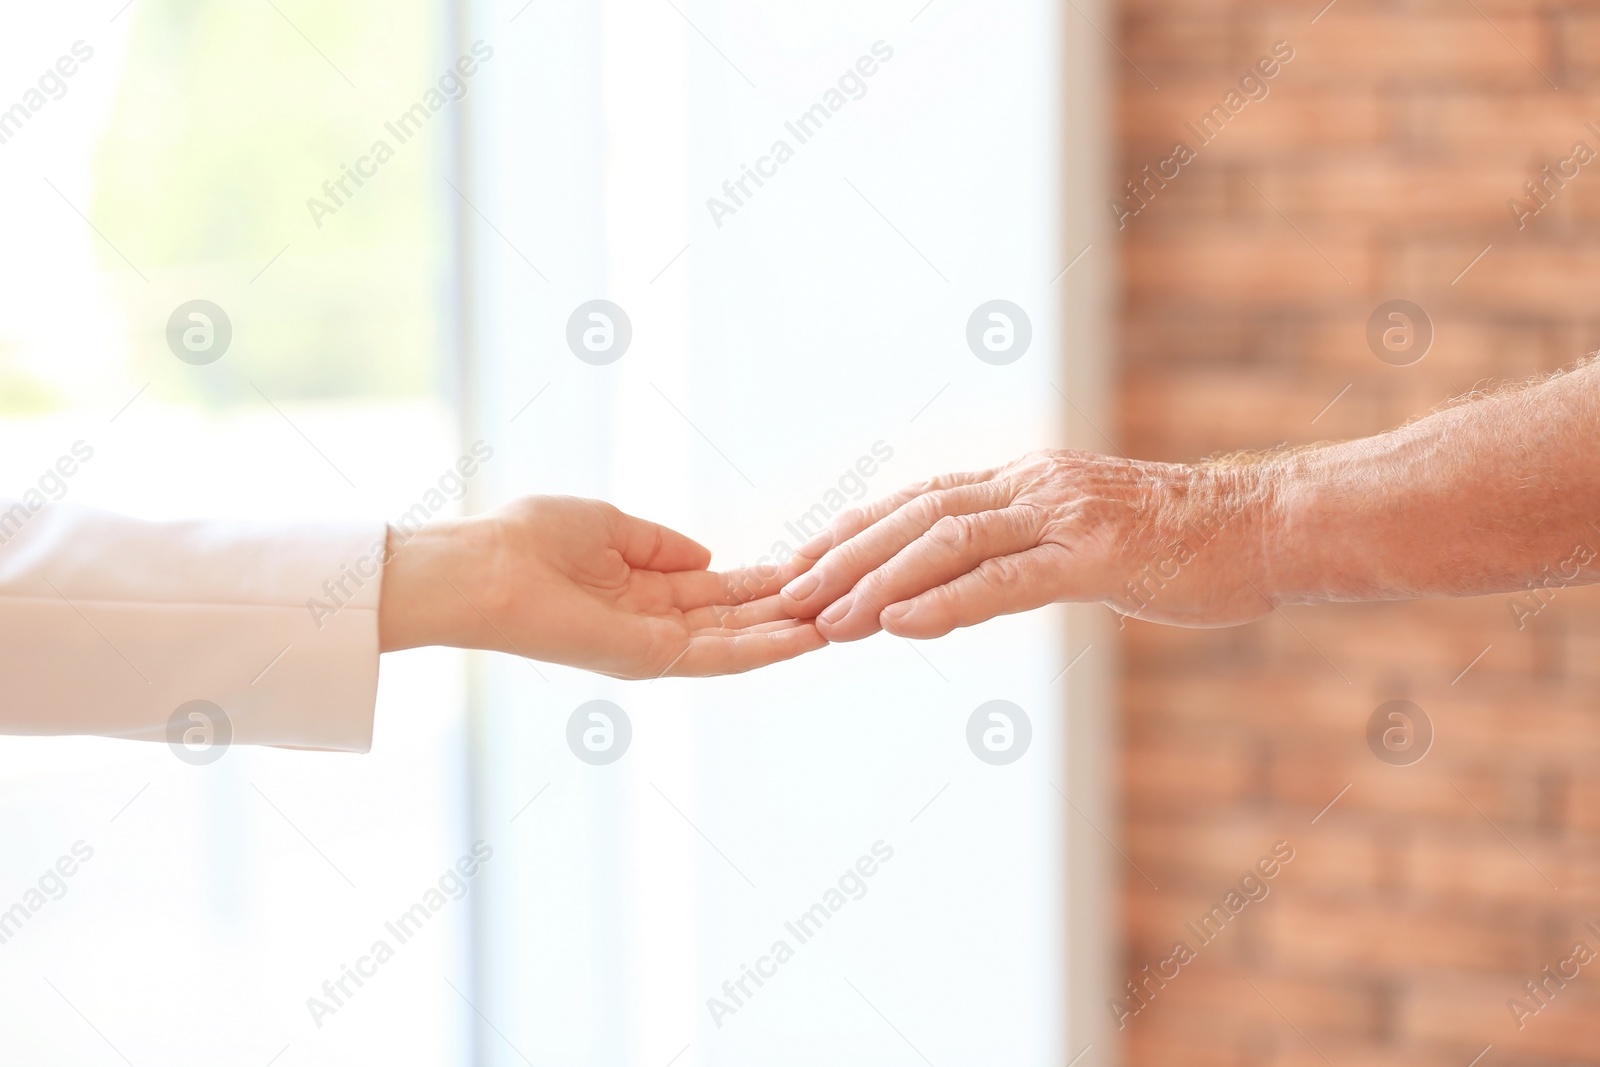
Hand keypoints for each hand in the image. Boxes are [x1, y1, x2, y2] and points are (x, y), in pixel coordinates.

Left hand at [379, 496, 823, 676]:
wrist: (483, 569)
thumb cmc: (527, 539)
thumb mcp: (608, 525)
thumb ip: (660, 544)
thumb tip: (708, 557)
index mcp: (645, 591)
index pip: (721, 591)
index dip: (767, 582)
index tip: (814, 570)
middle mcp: (656, 624)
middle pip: (740, 620)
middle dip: (792, 611)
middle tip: (851, 601)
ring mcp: (656, 646)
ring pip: (741, 643)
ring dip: (793, 634)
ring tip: (847, 623)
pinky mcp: (650, 659)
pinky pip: (720, 655)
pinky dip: (766, 648)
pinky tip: (808, 637)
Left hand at [777, 449, 1273, 640]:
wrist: (1269, 528)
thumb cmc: (1184, 545)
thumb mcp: (1090, 540)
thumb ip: (1031, 550)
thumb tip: (981, 579)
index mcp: (1027, 482)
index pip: (920, 500)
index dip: (855, 528)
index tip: (801, 558)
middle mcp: (1034, 487)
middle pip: (915, 514)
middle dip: (844, 554)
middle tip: (787, 592)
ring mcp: (1064, 517)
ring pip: (946, 542)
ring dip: (877, 581)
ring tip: (825, 616)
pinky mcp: (1096, 558)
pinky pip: (1006, 581)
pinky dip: (945, 603)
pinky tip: (899, 624)